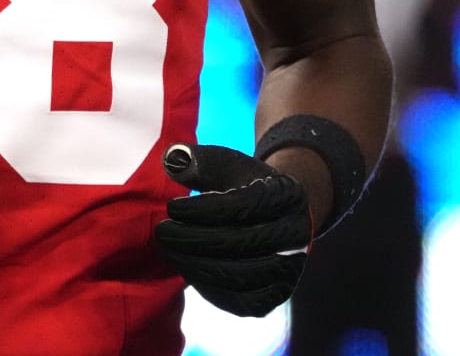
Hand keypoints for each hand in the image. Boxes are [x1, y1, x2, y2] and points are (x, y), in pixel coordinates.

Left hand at [155, 142, 311, 316]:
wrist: (276, 216)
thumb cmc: (244, 185)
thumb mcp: (226, 166)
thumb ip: (199, 161)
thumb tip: (171, 160)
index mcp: (288, 195)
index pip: (242, 206)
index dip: (201, 210)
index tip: (171, 207)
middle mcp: (297, 234)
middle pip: (240, 243)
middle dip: (192, 239)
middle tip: (162, 232)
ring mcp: (291, 268)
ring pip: (241, 276)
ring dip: (196, 265)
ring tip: (170, 250)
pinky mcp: (276, 294)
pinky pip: (243, 300)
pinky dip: (211, 288)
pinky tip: (187, 269)